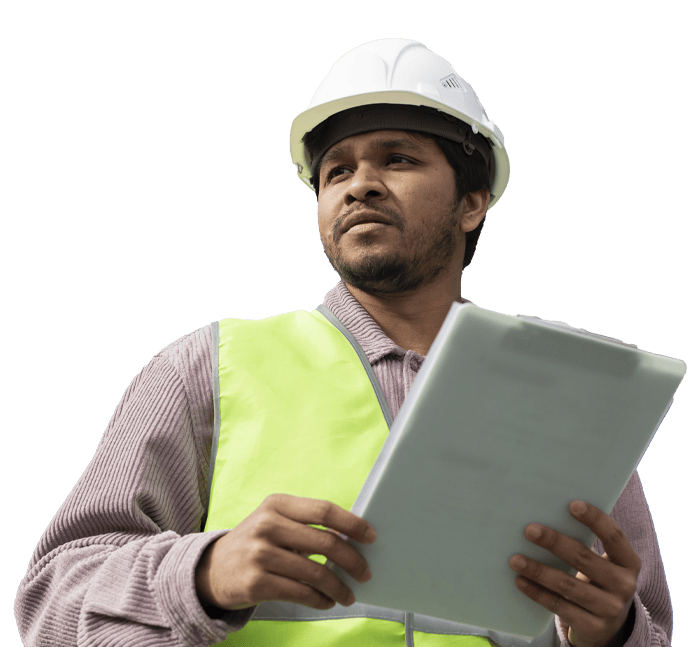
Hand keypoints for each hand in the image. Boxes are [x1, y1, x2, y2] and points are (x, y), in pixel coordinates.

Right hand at [195, 493, 374, 611]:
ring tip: (348, 594)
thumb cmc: (255, 543)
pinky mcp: (257, 582)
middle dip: (352, 560)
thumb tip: (351, 539)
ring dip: (339, 586)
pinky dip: (320, 599)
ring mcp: (260, 554)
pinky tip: (327, 601)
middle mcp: (268, 525)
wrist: (212, 569)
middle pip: (325, 541)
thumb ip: (306, 525)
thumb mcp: (275, 522)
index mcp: (277, 504)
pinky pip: (301, 592)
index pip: (324, 510)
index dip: (352, 523)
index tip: (370, 536)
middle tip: (365, 572)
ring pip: (316, 571)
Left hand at [510, 500, 639, 646]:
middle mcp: (624, 585)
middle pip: (584, 559)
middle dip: (554, 542)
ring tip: (515, 559)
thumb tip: (546, 517)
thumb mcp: (601, 564)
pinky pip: (560, 607)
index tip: (572, 504)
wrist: (608, 626)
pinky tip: (520, 581)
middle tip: (529, 530)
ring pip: (568, 585)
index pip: (614, 536)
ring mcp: (610, 609)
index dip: (595, 519)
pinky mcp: (593, 627)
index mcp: (629, 562)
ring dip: (538, 570)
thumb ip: (584, 544)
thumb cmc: (597, 580)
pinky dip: (537, 592)